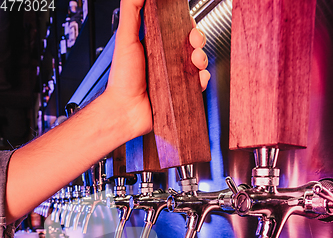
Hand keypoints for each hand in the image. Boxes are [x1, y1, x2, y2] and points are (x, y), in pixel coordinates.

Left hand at [105, 0, 209, 140]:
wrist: (126, 111)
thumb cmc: (122, 80)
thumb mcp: (125, 38)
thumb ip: (131, 10)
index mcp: (155, 46)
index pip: (176, 30)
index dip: (186, 25)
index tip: (187, 23)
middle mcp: (166, 62)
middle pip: (191, 45)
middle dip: (198, 39)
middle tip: (193, 41)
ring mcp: (174, 78)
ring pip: (198, 63)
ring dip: (202, 57)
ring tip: (196, 60)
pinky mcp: (180, 95)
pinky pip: (198, 84)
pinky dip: (202, 80)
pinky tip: (198, 78)